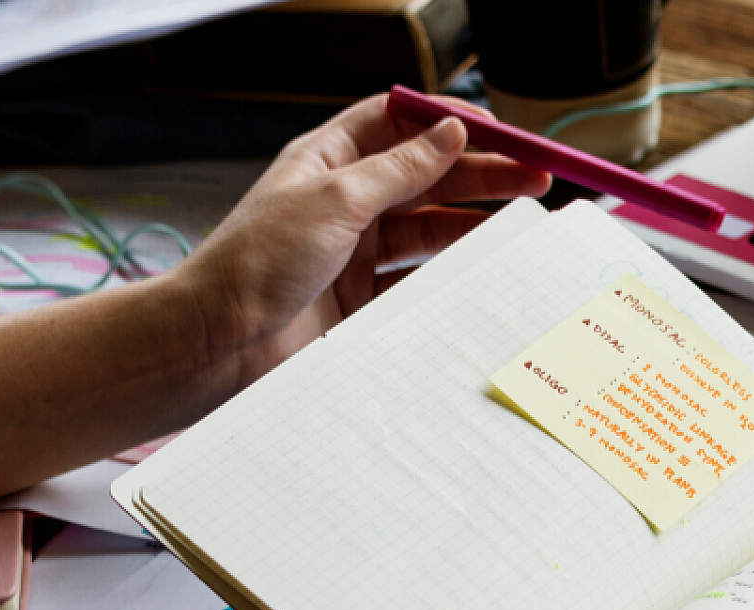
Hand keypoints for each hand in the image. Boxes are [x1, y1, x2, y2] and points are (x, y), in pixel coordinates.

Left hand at [175, 94, 550, 390]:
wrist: (219, 344)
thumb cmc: (256, 263)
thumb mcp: (336, 199)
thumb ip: (400, 169)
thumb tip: (450, 134)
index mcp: (327, 161)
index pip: (397, 123)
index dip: (448, 122)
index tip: (498, 130)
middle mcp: (342, 202)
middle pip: (424, 175)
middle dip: (480, 173)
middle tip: (534, 175)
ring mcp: (353, 251)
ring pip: (427, 226)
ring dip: (473, 221)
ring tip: (520, 220)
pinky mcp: (361, 298)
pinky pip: (418, 277)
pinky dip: (451, 272)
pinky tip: (481, 268)